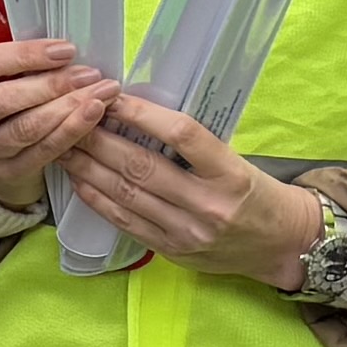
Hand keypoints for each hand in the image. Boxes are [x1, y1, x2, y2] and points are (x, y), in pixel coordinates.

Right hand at [0, 34, 116, 212]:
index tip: (65, 50)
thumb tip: (63, 51)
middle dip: (52, 85)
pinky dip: (69, 133)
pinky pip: (41, 153)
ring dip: (67, 109)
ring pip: (24, 130)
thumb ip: (12, 65)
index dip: (24, 55)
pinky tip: (90, 118)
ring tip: (99, 95)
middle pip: (3, 100)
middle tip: (89, 75)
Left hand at [58, 86, 324, 286]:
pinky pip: (125, 222)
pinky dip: (98, 199)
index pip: (182, 135)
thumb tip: (139, 115)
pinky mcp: (171, 250)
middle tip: (72, 116)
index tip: (114, 96)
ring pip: (127, 194)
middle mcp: (208, 204)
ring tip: (64, 145)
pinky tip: (79, 180)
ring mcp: (187, 231)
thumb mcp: (237, 161)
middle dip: (100, 139)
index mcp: (230, 173)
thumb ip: (194, 146)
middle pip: (142, 166)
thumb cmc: (257, 193)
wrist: (282, 245)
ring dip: (89, 167)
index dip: (142, 114)